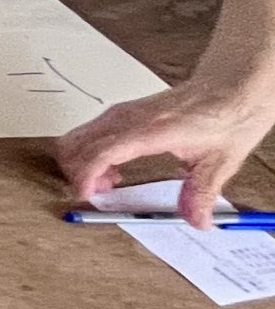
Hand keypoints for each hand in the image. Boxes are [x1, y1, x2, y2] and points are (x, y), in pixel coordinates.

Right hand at [57, 83, 274, 228]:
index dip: (85, 177)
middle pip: (75, 145)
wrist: (232, 86)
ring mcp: (122, 112)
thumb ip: (202, 193)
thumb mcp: (221, 161)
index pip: (99, 153)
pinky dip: (88, 154)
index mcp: (150, 131)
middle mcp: (128, 118)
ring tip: (108, 183)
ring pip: (76, 137)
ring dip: (81, 164)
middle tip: (99, 194)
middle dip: (77, 174)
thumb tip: (196, 221)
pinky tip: (114, 167)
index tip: (87, 197)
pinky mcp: (122, 112)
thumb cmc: (228, 117)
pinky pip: (88, 133)